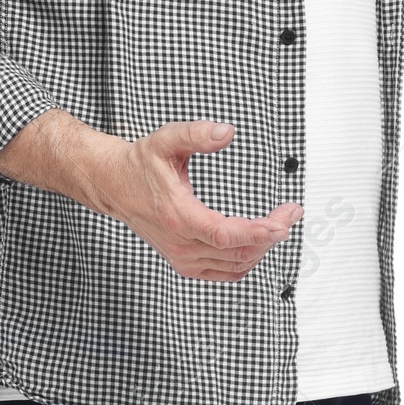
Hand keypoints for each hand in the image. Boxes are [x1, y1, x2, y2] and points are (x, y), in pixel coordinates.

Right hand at [0, 112, 299, 280]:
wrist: (113, 185)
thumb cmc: (138, 166)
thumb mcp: (166, 140)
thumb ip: (196, 133)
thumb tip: (225, 132)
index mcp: (179, 217)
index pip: (227, 234)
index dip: (260, 232)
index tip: (283, 221)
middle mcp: (181, 243)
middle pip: (238, 252)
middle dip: (270, 235)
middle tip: (290, 214)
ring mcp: (183, 257)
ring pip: (235, 266)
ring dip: (261, 248)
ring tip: (278, 224)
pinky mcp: (185, 263)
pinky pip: (224, 272)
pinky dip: (246, 261)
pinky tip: (256, 245)